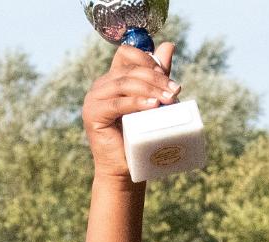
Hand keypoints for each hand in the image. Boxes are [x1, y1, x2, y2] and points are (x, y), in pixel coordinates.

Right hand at [81, 42, 179, 180]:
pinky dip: (136, 103)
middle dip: (155, 78)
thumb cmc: (139, 137)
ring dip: (149, 90)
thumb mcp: (151, 102)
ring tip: (167, 101)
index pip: (126, 54)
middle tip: (175, 92)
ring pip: (124, 84)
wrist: (125, 169)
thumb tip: (169, 45)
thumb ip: (157, 76)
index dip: (147, 59)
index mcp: (112, 80)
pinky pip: (117, 103)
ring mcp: (93, 100)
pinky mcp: (93, 115)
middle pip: (129, 70)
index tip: (166, 77)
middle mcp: (100, 87)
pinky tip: (152, 107)